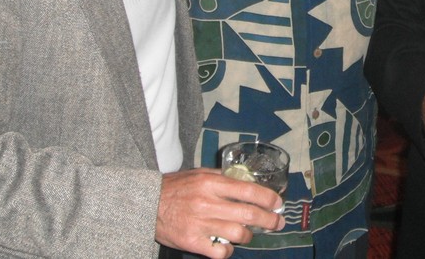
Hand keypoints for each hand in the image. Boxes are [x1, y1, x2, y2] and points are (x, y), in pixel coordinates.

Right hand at [155, 168, 284, 256]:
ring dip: (249, 235)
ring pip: (238, 234)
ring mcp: (200, 225)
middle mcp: (208, 203)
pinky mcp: (192, 242)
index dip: (268, 198)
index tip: (278, 203)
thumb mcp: (199, 174)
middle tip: (277, 223)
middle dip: (269, 220)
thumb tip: (248, 181)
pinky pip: (220, 252)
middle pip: (249, 214)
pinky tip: (227, 245)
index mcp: (211, 184)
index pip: (249, 191)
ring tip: (248, 233)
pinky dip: (228, 250)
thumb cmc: (175, 187)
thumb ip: (223, 177)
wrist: (146, 203)